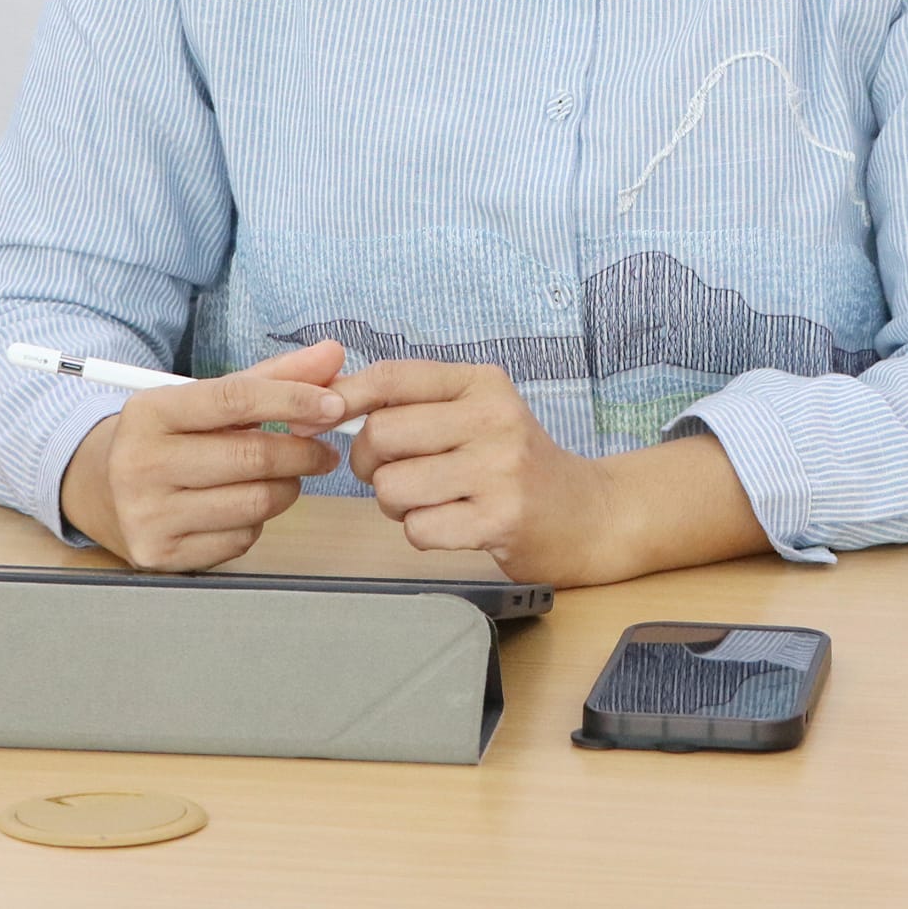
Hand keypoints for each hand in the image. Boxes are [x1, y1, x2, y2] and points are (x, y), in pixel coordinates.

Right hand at [59, 339, 347, 571]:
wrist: (99, 487)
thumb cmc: (168, 435)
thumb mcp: (205, 396)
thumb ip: (272, 375)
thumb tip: (332, 355)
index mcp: (150, 411)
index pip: (235, 398)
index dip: (294, 399)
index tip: (335, 404)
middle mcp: (141, 464)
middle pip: (252, 457)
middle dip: (303, 452)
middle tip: (324, 451)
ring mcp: (148, 515)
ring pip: (255, 503)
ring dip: (286, 488)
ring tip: (283, 476)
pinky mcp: (160, 555)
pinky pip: (240, 538)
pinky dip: (256, 520)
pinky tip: (242, 504)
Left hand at [331, 360, 619, 586]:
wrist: (589, 513)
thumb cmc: (516, 463)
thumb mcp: (477, 413)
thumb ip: (415, 404)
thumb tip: (329, 405)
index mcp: (480, 382)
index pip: (392, 376)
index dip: (343, 397)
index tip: (318, 418)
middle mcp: (492, 417)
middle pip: (382, 434)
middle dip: (370, 464)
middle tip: (394, 474)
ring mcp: (500, 467)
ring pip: (393, 487)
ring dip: (397, 504)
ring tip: (431, 501)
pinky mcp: (501, 518)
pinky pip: (419, 529)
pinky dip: (423, 532)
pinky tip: (454, 523)